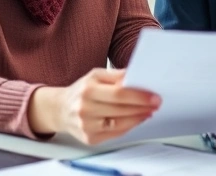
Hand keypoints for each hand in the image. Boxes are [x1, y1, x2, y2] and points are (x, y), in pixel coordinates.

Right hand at [29, 68, 160, 144]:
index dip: (139, 96)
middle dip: (142, 107)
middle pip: (121, 109)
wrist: (60, 109)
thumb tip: (138, 76)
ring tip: (148, 111)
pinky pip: (115, 134)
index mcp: (88, 90)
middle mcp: (85, 109)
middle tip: (156, 103)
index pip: (119, 94)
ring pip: (119, 124)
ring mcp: (86, 126)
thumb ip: (117, 76)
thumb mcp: (96, 75)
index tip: (154, 96)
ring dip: (138, 118)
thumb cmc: (82, 90)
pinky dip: (128, 126)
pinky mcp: (89, 139)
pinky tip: (136, 119)